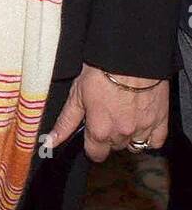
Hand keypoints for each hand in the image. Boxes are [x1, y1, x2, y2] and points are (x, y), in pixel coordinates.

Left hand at [47, 63, 168, 162]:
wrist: (130, 55)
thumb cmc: (101, 70)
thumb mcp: (77, 94)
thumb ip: (66, 122)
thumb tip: (51, 142)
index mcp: (99, 130)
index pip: (95, 154)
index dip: (91, 145)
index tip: (91, 133)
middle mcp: (121, 135)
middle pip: (114, 147)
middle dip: (109, 136)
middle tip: (107, 115)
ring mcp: (143, 129)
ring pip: (134, 145)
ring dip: (128, 136)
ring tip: (123, 116)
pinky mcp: (160, 121)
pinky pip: (155, 141)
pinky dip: (149, 136)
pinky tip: (141, 123)